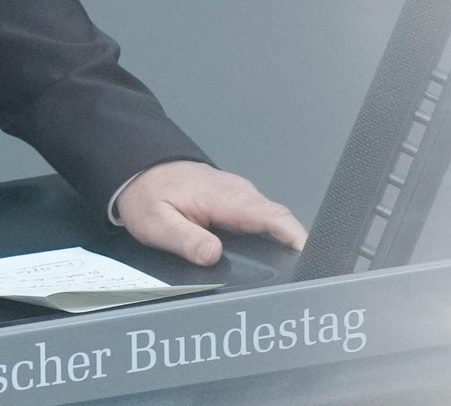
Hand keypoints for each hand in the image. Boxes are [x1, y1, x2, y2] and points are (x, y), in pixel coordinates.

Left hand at [115, 160, 307, 266]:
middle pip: (280, 223)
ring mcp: (240, 197)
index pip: (274, 217)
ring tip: (289, 278)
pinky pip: (260, 221)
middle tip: (300, 282)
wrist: (138, 168)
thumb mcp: (158, 223)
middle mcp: (240, 194)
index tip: (312, 261)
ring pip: (272, 222)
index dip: (297, 239)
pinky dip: (269, 239)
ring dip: (283, 246)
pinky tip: (267, 262)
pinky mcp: (235, 203)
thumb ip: (186, 240)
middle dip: (295, 250)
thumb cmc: (147, 194)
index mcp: (226, 197)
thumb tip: (214, 256)